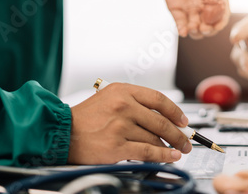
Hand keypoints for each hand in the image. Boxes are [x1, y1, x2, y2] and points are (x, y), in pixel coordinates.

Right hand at [67, 83, 191, 163]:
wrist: (61, 132)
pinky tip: (170, 156)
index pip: (158, 99)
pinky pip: (148, 152)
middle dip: (179, 133)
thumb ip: (134, 103)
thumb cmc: (85, 117)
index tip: (183, 120)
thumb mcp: (109, 98)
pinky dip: (163, 156)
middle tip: (186, 140)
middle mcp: (123, 106)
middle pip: (161, 120)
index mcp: (123, 91)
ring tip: (178, 150)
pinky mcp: (116, 146)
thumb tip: (162, 118)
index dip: (175, 111)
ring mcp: (120, 126)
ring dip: (171, 146)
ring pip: (155, 137)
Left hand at [152, 0, 229, 38]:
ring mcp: (190, 5)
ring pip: (196, 26)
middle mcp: (205, 1)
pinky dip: (182, 29)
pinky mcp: (175, 7)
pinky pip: (180, 22)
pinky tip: (182, 31)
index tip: (216, 26)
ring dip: (196, 32)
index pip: (222, 11)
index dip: (221, 21)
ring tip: (192, 29)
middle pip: (210, 23)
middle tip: (202, 29)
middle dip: (208, 30)